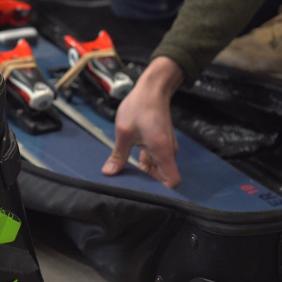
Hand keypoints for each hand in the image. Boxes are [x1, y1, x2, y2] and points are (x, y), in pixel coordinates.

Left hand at [102, 57, 184, 187]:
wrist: (151, 89)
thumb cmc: (139, 107)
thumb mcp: (124, 133)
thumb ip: (118, 155)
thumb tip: (109, 173)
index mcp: (163, 152)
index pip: (172, 182)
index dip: (161, 191)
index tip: (143, 192)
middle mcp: (168, 152)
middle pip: (164, 178)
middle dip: (148, 184)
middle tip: (128, 186)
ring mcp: (165, 147)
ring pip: (158, 168)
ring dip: (145, 173)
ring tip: (126, 176)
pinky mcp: (161, 143)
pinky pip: (156, 159)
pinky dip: (146, 163)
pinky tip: (130, 163)